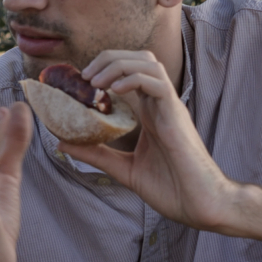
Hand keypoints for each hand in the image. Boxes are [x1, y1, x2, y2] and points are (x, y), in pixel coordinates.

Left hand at [60, 49, 240, 230]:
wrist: (199, 204)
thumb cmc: (171, 189)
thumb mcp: (123, 169)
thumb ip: (96, 154)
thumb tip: (61, 143)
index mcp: (150, 112)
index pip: (130, 73)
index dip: (105, 68)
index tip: (80, 82)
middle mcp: (160, 104)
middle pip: (139, 58)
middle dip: (109, 57)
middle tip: (84, 76)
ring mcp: (170, 107)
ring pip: (148, 63)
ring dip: (118, 64)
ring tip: (93, 81)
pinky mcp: (176, 115)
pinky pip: (157, 82)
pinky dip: (133, 79)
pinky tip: (113, 90)